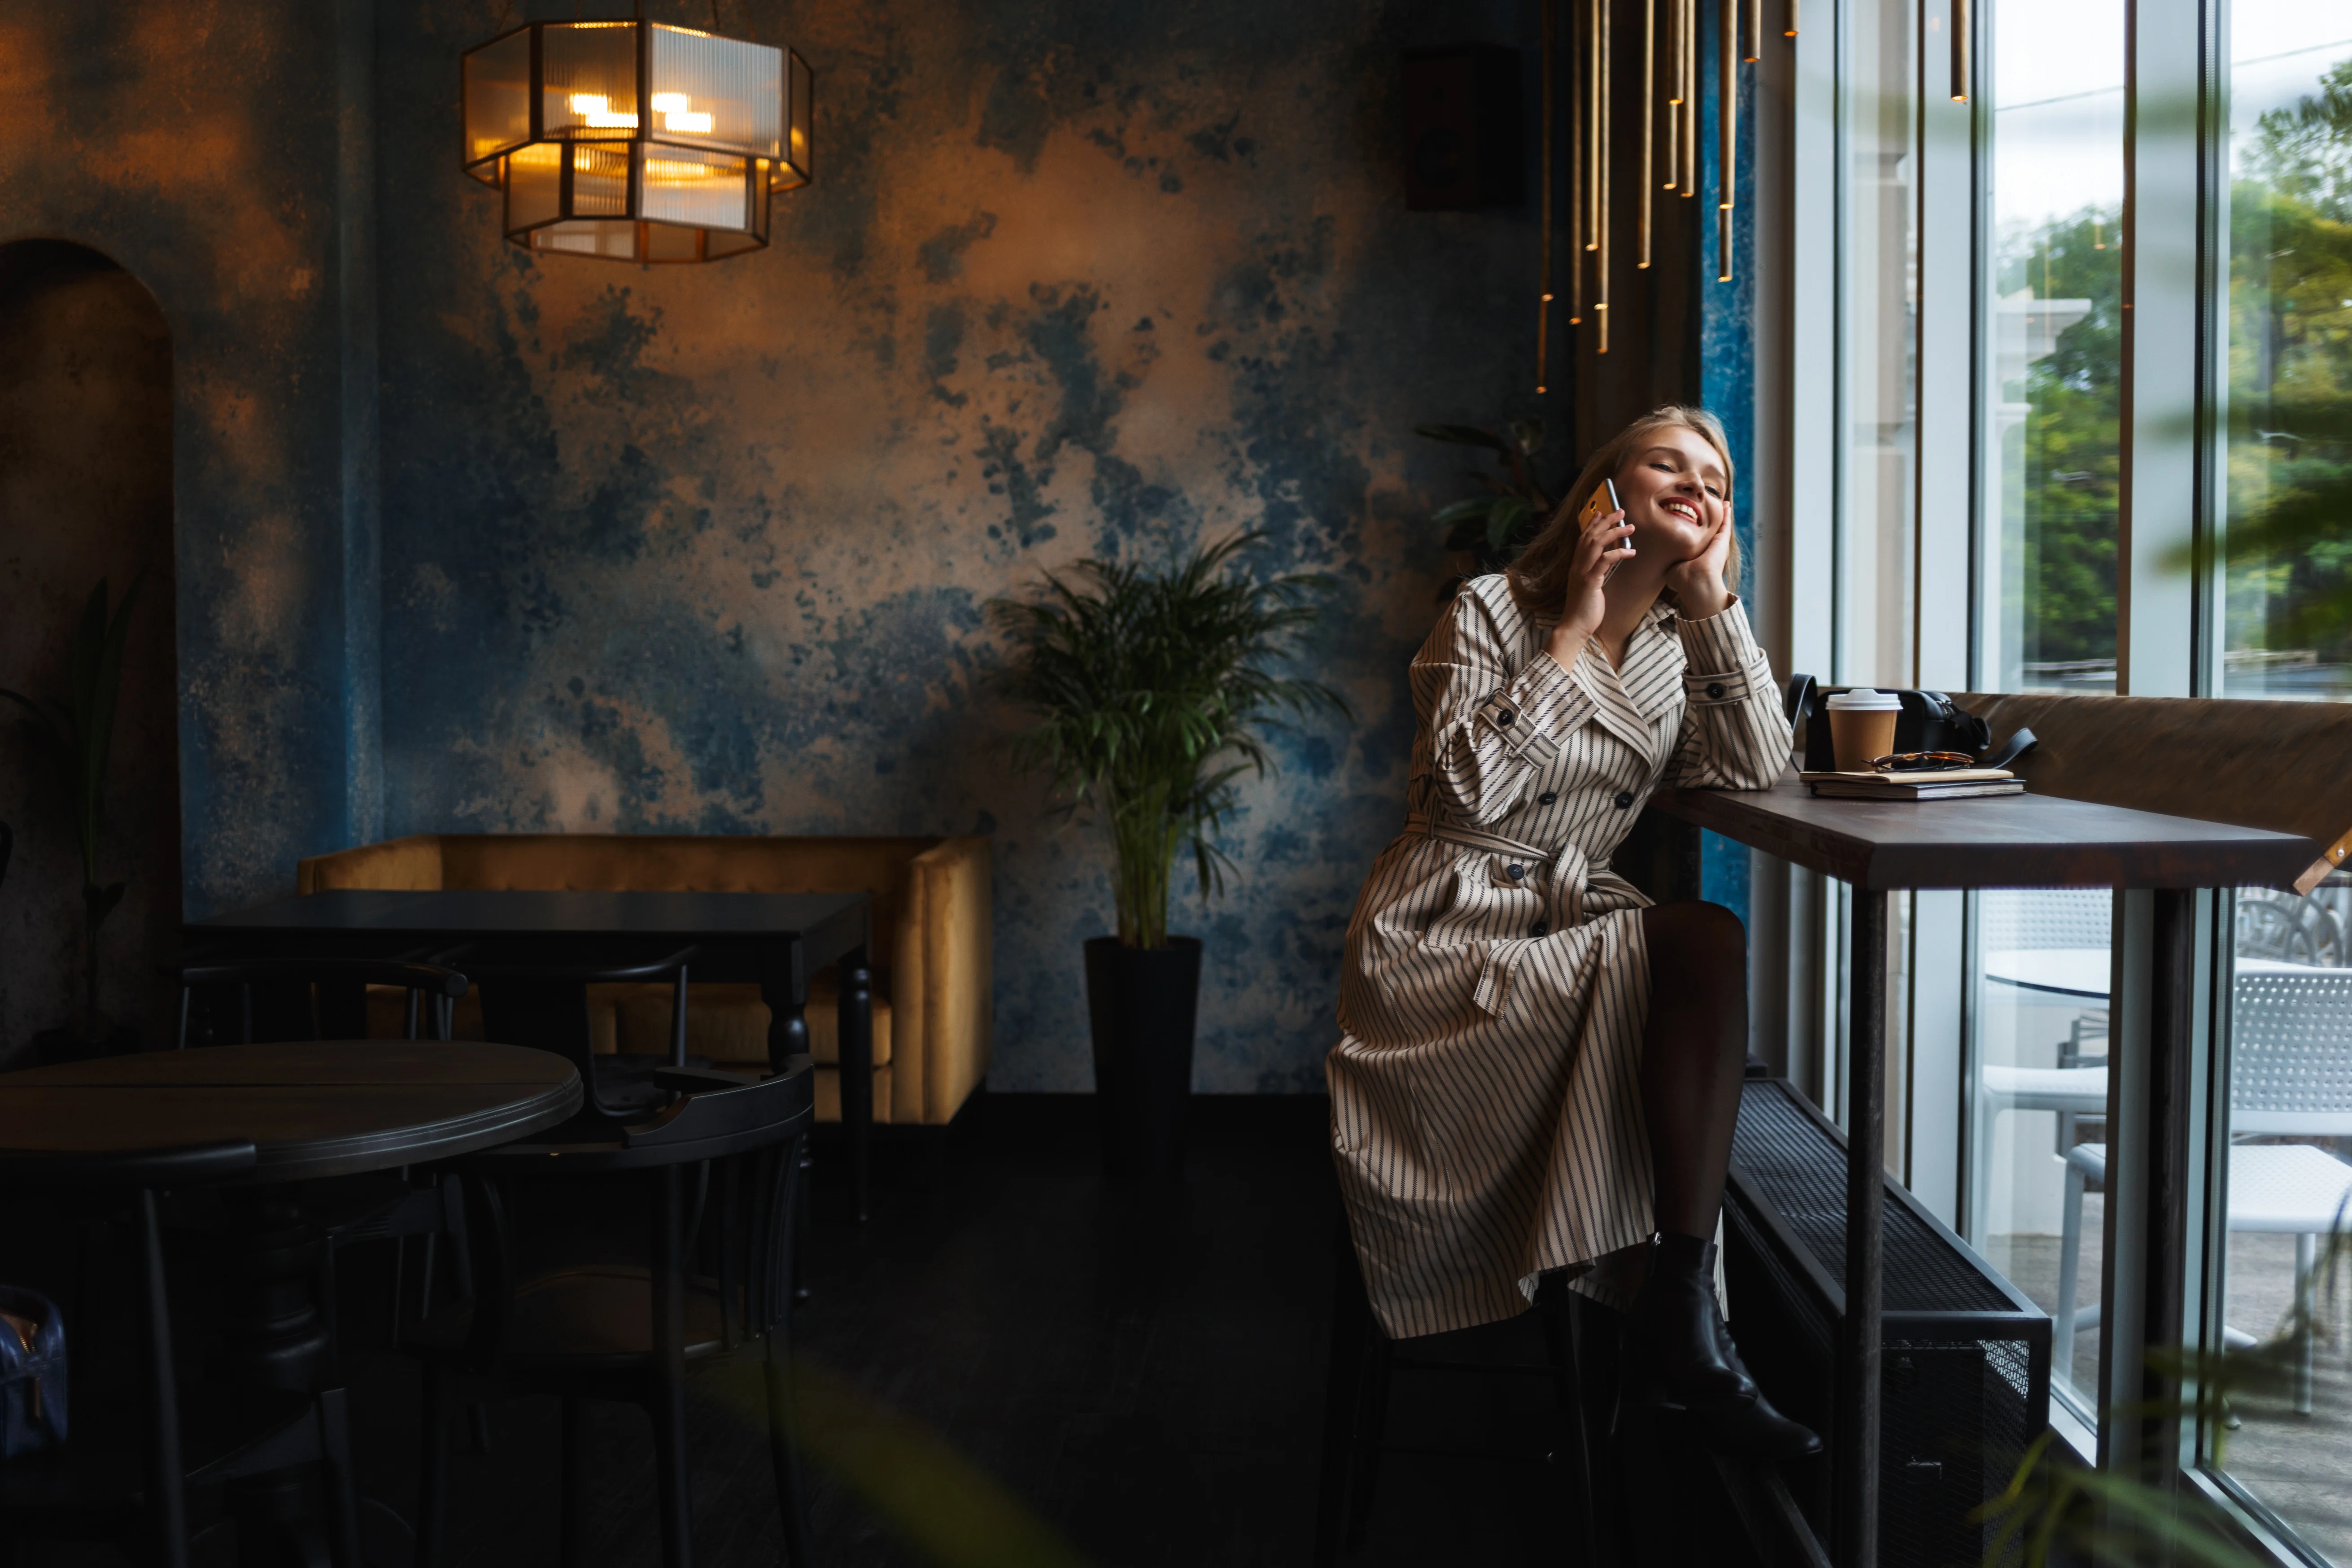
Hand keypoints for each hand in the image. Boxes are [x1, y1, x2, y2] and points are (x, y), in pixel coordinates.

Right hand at [1543, 507, 1634, 668]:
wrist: (1574, 626)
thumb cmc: (1584, 609)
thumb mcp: (1590, 586)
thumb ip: (1596, 572)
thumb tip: (1607, 562)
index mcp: (1576, 566)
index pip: (1583, 539)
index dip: (1593, 524)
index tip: (1602, 513)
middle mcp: (1577, 565)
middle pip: (1590, 536)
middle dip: (1606, 521)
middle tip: (1621, 512)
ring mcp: (1582, 572)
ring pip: (1596, 544)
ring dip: (1615, 532)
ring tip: (1630, 527)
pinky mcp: (1590, 582)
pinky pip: (1605, 561)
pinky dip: (1618, 553)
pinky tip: (1631, 551)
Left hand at [1664, 507, 1732, 619]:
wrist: (1695, 582)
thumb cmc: (1683, 579)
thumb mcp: (1673, 569)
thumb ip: (1670, 562)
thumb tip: (1662, 563)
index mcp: (1699, 556)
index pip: (1699, 541)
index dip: (1698, 532)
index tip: (1695, 521)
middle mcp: (1709, 550)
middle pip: (1711, 532)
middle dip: (1713, 521)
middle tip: (1713, 508)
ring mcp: (1717, 545)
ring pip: (1720, 527)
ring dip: (1722, 515)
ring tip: (1724, 504)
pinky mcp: (1722, 541)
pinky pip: (1725, 524)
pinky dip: (1726, 514)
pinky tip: (1727, 505)